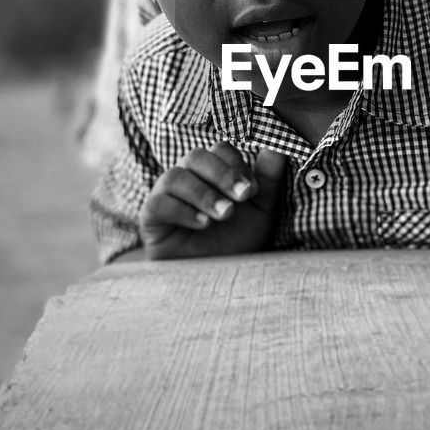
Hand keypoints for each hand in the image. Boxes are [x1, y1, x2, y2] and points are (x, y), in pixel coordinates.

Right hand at [139, 142, 286, 259]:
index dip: (236, 164)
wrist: (215, 282)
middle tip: (243, 196)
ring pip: (175, 176)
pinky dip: (183, 210)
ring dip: (204, 193)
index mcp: (213, 173)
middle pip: (197, 156)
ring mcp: (166, 196)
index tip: (252, 190)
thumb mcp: (261, 212)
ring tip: (225, 214)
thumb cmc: (237, 244)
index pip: (220, 149)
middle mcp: (188, 179)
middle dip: (222, 174)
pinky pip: (159, 202)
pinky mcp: (151, 218)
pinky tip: (203, 225)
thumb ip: (268, 179)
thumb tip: (278, 147)